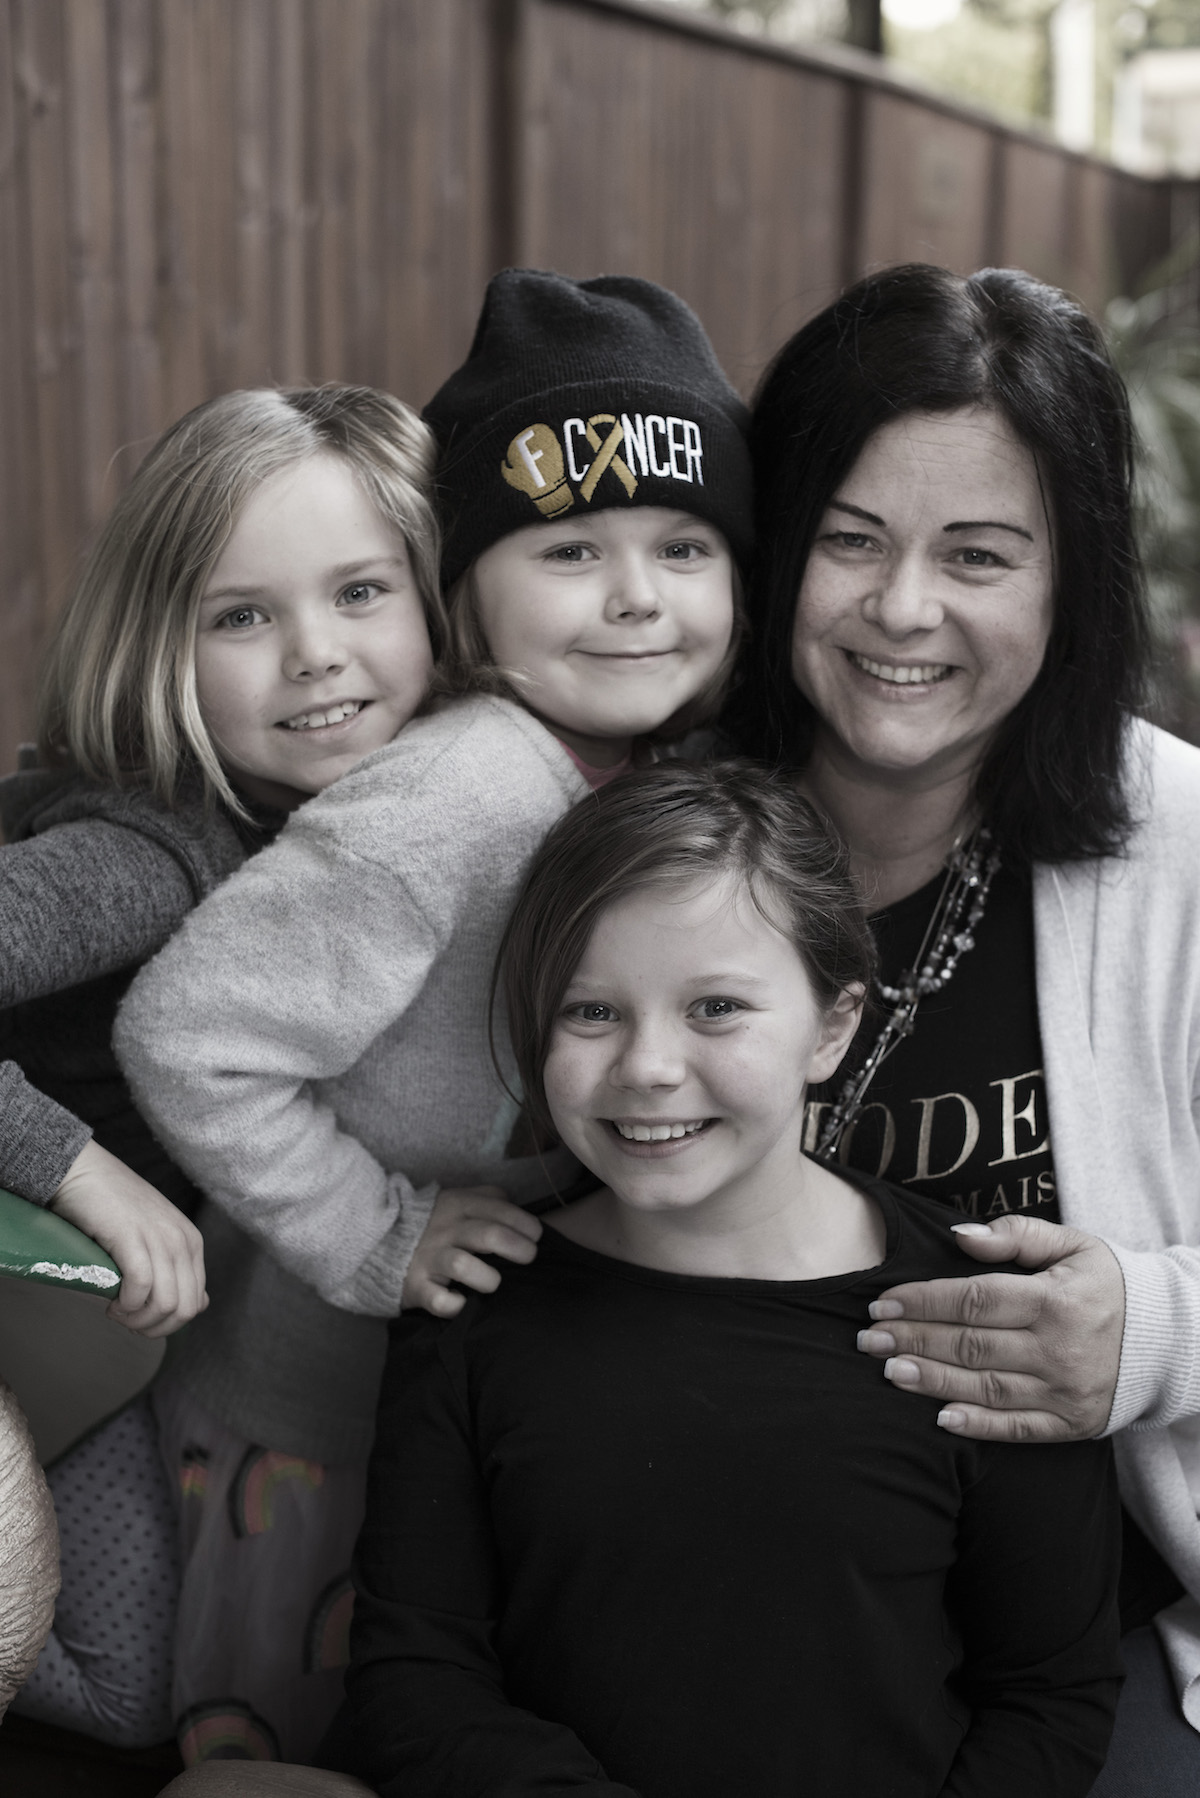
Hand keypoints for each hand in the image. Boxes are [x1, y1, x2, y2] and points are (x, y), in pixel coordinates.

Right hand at [51, 1139, 207, 1337]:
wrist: (85, 1172)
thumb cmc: (114, 1207)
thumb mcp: (157, 1235)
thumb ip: (177, 1267)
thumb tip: (196, 1305)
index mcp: (192, 1243)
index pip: (196, 1303)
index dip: (167, 1323)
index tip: (140, 1318)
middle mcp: (182, 1241)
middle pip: (183, 1309)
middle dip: (153, 1326)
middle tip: (127, 1320)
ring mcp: (159, 1238)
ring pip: (165, 1304)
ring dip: (137, 1318)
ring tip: (116, 1311)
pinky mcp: (132, 1237)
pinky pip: (141, 1288)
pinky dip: (125, 1305)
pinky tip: (110, 1301)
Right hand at [402, 1186, 541, 1318]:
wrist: (379, 1240)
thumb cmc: (431, 1223)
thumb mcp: (456, 1200)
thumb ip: (487, 1199)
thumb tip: (518, 1208)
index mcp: (458, 1206)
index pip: (500, 1210)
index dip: (525, 1224)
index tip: (535, 1236)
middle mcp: (445, 1230)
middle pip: (489, 1235)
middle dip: (518, 1248)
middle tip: (528, 1257)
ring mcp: (429, 1259)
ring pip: (463, 1265)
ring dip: (488, 1278)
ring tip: (494, 1282)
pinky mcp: (416, 1287)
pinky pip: (438, 1301)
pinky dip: (455, 1306)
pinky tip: (463, 1303)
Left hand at [855, 1213, 1124, 1441]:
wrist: (1168, 1338)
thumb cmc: (1107, 1283)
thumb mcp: (1072, 1244)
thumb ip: (1016, 1236)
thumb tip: (958, 1236)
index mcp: (1055, 1300)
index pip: (974, 1300)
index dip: (923, 1301)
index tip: (882, 1302)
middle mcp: (1059, 1349)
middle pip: (971, 1345)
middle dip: (913, 1340)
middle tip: (867, 1338)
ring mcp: (1065, 1391)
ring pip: (986, 1388)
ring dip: (931, 1380)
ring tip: (889, 1370)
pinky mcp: (1072, 1424)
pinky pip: (1018, 1429)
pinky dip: (978, 1425)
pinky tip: (939, 1417)